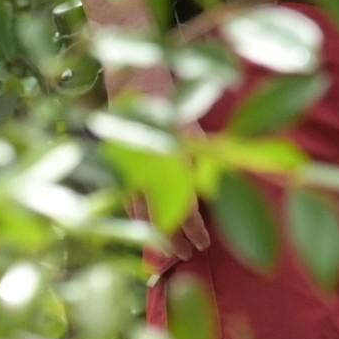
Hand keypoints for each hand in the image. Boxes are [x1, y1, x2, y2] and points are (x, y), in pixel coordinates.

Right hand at [106, 62, 210, 269]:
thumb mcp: (193, 128)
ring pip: (144, 212)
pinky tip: (146, 235)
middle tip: (188, 257)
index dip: (193, 228)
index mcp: (174, 155)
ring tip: (169, 258)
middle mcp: (153, 166)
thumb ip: (203, 156)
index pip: (185, 202)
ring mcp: (134, 168)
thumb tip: (217, 187)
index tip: (202, 245)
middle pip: (162, 214)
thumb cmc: (170, 104)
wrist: (135, 80)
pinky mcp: (121, 168)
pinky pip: (130, 200)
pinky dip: (139, 220)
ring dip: (157, 235)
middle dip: (174, 240)